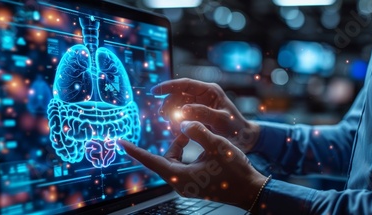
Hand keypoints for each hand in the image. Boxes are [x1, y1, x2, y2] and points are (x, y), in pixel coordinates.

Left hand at [118, 121, 266, 209]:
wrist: (250, 190)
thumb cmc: (235, 172)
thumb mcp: (217, 146)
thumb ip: (198, 132)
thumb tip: (184, 124)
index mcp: (181, 177)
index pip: (151, 161)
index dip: (135, 151)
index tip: (121, 143)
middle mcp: (181, 183)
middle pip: (166, 158)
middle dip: (175, 142)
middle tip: (187, 129)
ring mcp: (188, 185)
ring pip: (176, 161)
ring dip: (183, 147)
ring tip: (199, 137)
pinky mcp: (196, 184)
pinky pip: (185, 166)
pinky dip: (189, 154)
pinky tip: (203, 148)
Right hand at [151, 78, 259, 152]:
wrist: (245, 139)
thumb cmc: (236, 129)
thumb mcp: (221, 121)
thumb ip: (203, 114)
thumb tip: (183, 109)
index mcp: (211, 91)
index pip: (185, 84)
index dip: (168, 86)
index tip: (154, 91)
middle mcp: (204, 95)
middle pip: (178, 94)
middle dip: (169, 105)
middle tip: (164, 118)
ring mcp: (200, 104)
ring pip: (177, 105)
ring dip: (171, 114)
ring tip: (172, 127)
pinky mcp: (197, 115)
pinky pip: (181, 115)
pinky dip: (176, 122)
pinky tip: (176, 130)